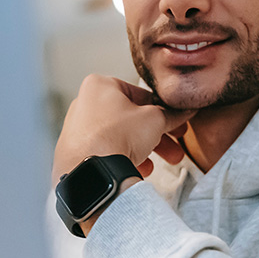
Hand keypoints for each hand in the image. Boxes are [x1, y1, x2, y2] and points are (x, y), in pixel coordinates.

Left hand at [52, 74, 193, 187]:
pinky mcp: (76, 151)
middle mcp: (84, 104)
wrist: (92, 171)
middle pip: (131, 118)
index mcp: (100, 86)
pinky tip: (142, 168)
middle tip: (174, 143)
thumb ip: (170, 114)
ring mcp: (78, 129)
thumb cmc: (116, 137)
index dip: (163, 109)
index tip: (175, 119)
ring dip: (145, 148)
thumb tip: (182, 113)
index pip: (140, 94)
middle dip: (157, 134)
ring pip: (120, 136)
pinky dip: (125, 158)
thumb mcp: (154, 120)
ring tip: (165, 160)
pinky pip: (107, 152)